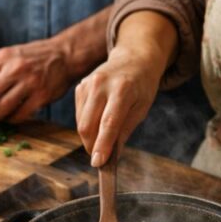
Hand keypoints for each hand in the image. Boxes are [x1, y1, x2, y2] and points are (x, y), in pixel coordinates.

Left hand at [0, 39, 73, 122]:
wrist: (64, 55)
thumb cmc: (32, 58)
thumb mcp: (9, 55)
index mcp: (2, 58)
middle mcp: (15, 69)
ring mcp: (29, 82)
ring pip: (2, 107)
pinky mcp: (41, 96)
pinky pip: (20, 114)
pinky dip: (11, 119)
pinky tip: (9, 117)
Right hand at [74, 48, 161, 166]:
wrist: (134, 58)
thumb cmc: (142, 86)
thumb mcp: (142, 108)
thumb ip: (124, 131)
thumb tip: (110, 155)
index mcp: (122, 89)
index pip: (109, 123)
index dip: (102, 145)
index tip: (97, 163)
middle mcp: (101, 84)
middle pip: (87, 125)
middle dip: (92, 146)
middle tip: (100, 156)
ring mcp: (87, 84)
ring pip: (81, 123)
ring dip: (89, 137)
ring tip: (103, 137)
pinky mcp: (80, 87)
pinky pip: (79, 115)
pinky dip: (87, 125)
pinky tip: (98, 120)